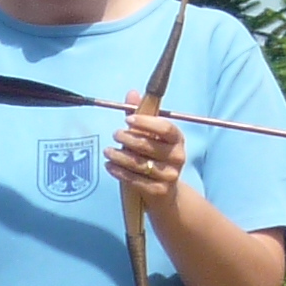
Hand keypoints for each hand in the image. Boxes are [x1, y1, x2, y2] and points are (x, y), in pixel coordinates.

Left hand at [106, 91, 186, 207]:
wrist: (165, 192)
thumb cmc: (154, 157)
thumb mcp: (150, 136)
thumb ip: (141, 115)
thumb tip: (132, 93)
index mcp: (177, 138)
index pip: (165, 128)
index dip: (146, 122)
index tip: (127, 119)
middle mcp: (178, 156)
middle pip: (149, 145)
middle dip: (128, 139)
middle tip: (115, 134)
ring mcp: (170, 175)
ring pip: (140, 163)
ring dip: (120, 156)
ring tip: (107, 151)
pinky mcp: (160, 191)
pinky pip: (136, 179)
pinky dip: (120, 172)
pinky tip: (109, 166)